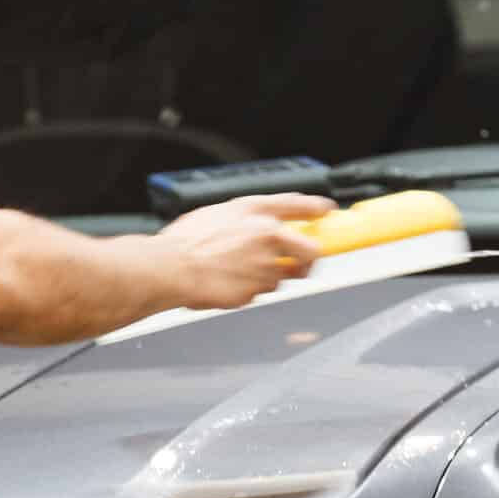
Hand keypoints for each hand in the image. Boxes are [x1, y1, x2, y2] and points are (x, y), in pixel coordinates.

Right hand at [158, 192, 336, 310]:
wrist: (172, 268)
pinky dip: (248, 289)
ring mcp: (264, 266)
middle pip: (311, 251)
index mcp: (256, 211)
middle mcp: (267, 235)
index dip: (315, 207)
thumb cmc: (186, 241)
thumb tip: (257, 222)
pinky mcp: (256, 291)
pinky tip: (227, 282)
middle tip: (299, 264)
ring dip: (268, 276)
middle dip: (309, 260)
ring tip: (238, 272)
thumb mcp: (217, 213)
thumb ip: (244, 217)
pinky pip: (259, 292)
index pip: (296, 205)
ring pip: (282, 276)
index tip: (326, 209)